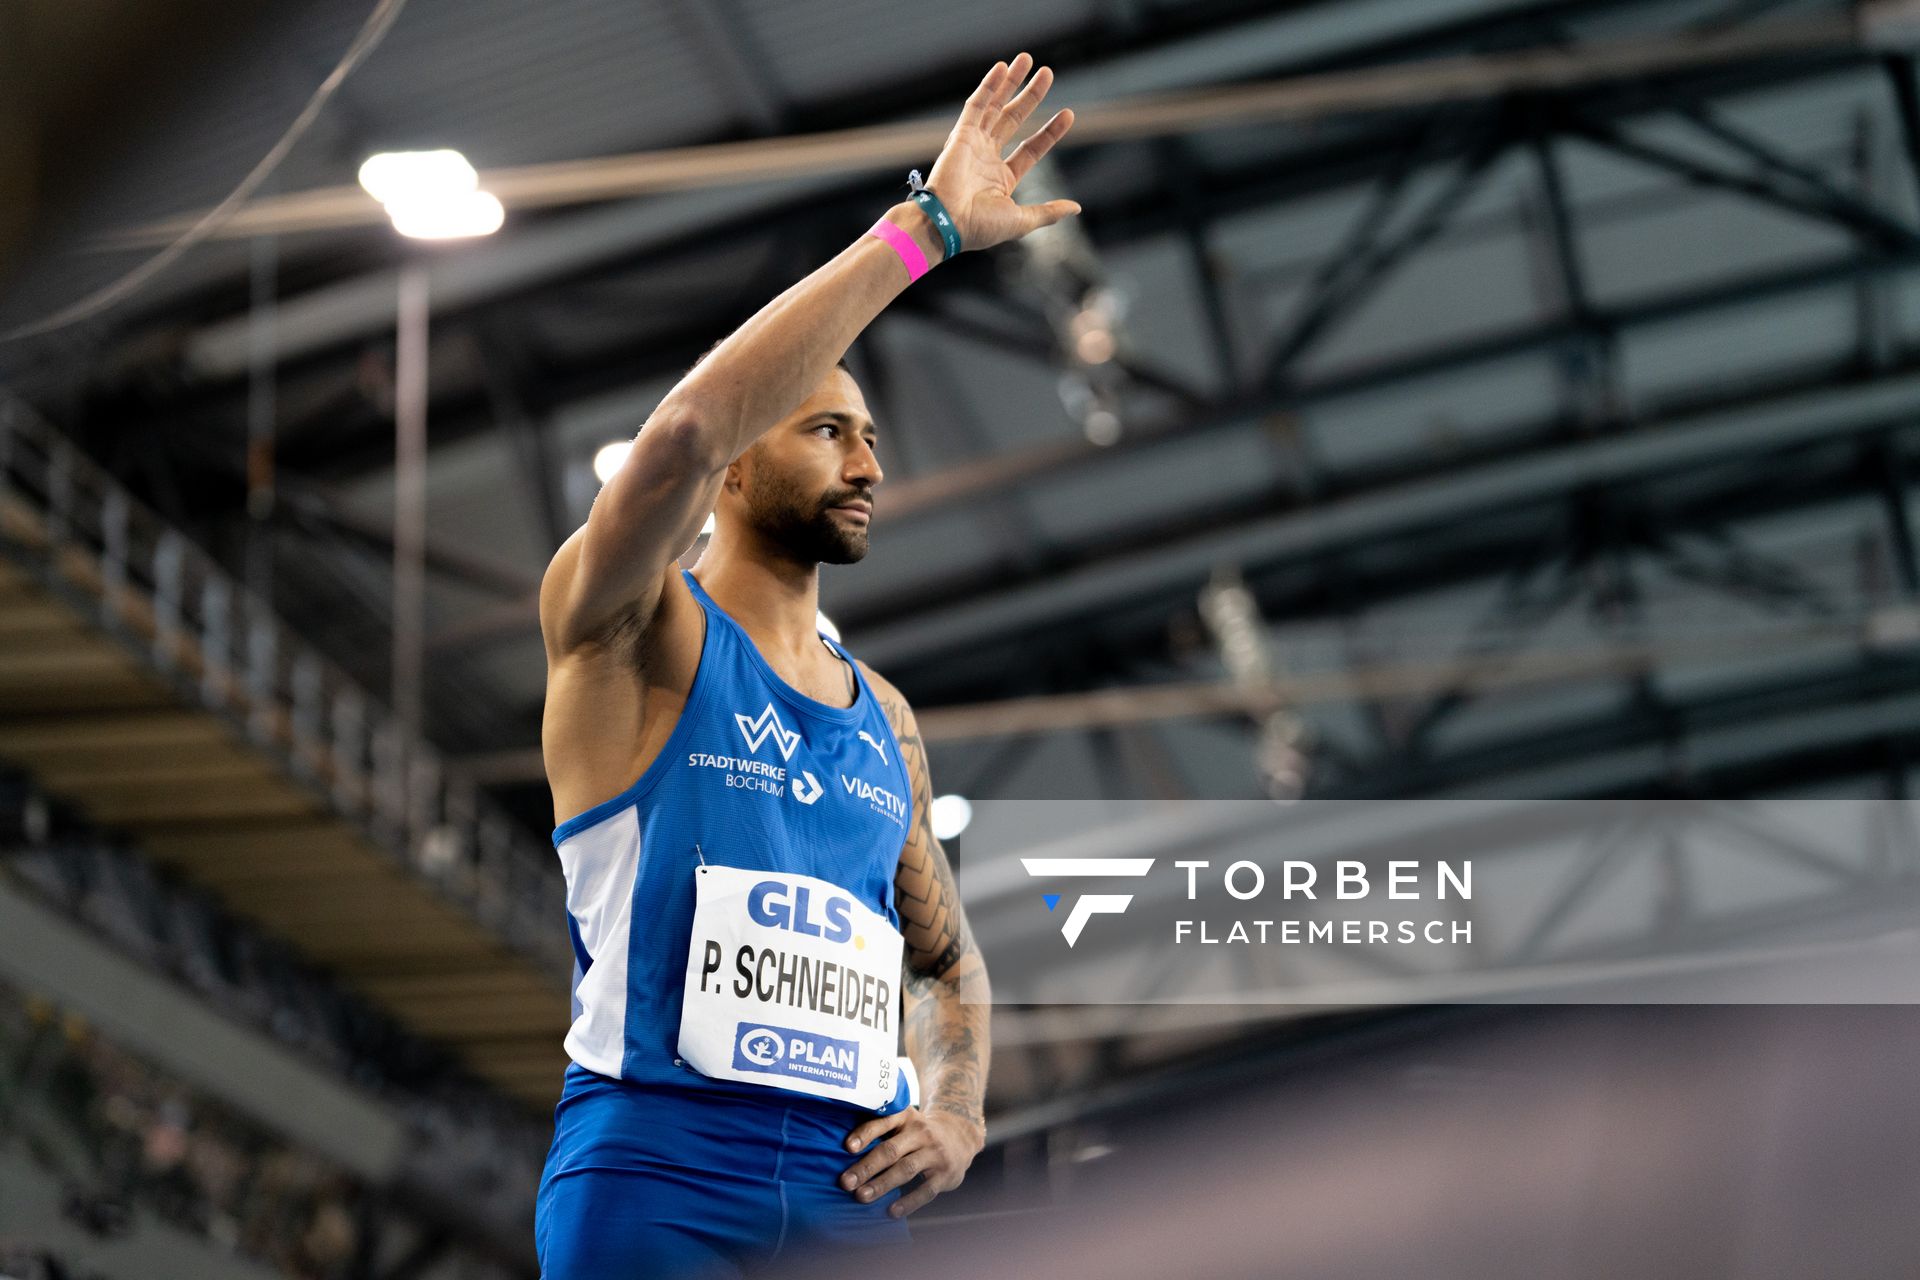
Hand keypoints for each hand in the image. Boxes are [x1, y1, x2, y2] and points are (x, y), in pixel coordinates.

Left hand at [840, 1105, 984, 1218]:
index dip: (865, 1134)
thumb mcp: (904, 1121)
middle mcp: (921, 1132)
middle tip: (845, 1182)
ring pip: (905, 1169)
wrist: (960, 1135)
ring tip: (862, 1196)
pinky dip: (908, 1202)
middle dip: (866, 1167)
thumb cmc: (917, 1132)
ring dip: (882, 1184)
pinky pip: (926, 1190)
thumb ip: (880, 1129)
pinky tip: (892, 1211)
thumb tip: (838, 1150)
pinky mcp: (945, 1174)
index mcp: (905, 1116)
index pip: (883, 1122)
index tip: (847, 1147)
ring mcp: (935, 1153)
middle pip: (890, 1150)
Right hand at [922, 52, 1080, 252]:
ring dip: (1010, 83)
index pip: (1031, 148)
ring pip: (995, 106)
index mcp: (1001, 178)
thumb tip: (1076, 208)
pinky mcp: (961, 135)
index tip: (1069, 113)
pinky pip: (977, 105)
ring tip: (1027, 60)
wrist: (947, 224)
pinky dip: (989, 86)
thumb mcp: (1022, 221)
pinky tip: (1002, 67)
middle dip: (1031, 96)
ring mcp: (973, 144)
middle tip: (1048, 73)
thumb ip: (1048, 212)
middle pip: (1014, 119)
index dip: (1050, 131)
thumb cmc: (980, 228)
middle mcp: (987, 158)